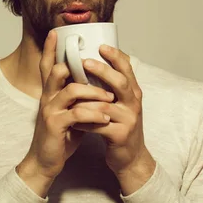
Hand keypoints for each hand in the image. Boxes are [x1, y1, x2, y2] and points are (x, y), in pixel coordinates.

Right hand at [17, 30, 114, 196]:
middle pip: (56, 70)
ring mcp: (49, 110)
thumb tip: (98, 84)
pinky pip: (76, 114)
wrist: (45, 161)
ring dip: (94, 92)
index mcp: (50, 92)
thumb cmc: (61, 135)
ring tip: (110, 98)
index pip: (47, 65)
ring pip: (71, 90)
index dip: (49, 48)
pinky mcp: (54, 125)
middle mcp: (47, 97)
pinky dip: (93, 114)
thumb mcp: (70, 111)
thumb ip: (79, 97)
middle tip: (98, 65)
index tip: (55, 32)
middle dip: (78, 65)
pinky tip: (104, 118)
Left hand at [72, 45, 155, 193]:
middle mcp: (134, 103)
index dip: (116, 56)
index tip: (101, 45)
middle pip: (120, 82)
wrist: (130, 157)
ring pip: (105, 105)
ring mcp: (129, 120)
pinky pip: (98, 125)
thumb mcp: (121, 102)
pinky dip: (84, 122)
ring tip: (69, 91)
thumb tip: (93, 59)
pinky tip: (72, 119)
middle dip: (103, 70)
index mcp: (133, 92)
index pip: (127, 69)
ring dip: (85, 98)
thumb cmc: (120, 124)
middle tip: (85, 61)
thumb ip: (111, 85)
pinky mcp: (120, 135)